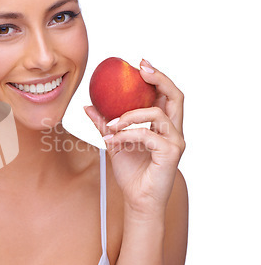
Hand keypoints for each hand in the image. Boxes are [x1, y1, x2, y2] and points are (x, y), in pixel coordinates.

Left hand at [85, 59, 184, 220]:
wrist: (137, 200)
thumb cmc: (130, 172)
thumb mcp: (114, 142)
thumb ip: (105, 124)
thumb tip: (88, 105)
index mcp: (163, 126)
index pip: (166, 95)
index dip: (156, 77)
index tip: (139, 64)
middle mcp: (174, 131)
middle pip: (176, 96)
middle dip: (159, 78)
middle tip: (140, 69)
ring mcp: (175, 142)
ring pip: (157, 114)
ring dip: (130, 115)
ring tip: (111, 124)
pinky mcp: (171, 153)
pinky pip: (148, 134)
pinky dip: (128, 134)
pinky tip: (114, 140)